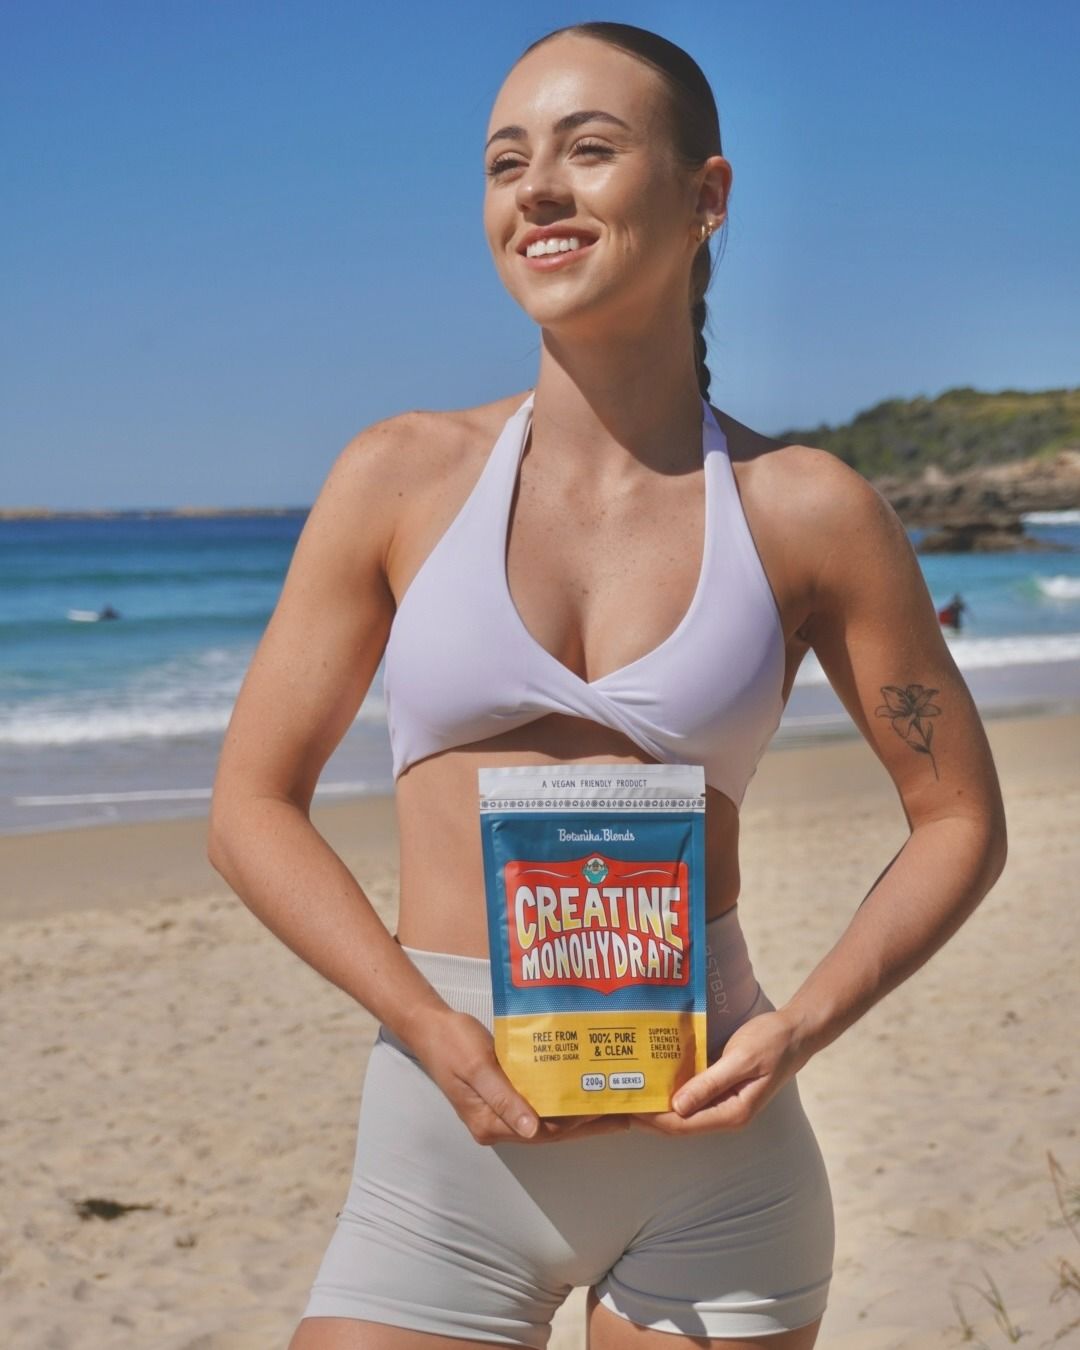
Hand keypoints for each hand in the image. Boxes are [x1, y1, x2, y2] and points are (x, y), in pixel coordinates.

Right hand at [411, 1008, 630, 1145]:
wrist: (430, 1027)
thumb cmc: (452, 1043)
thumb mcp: (477, 1067)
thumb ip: (503, 1097)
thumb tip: (531, 1129)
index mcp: (489, 1123)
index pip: (543, 1132)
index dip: (577, 1124)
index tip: (609, 1115)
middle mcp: (496, 1124)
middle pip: (550, 1131)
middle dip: (587, 1123)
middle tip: (624, 1113)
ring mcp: (500, 1111)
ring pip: (547, 1119)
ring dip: (577, 1113)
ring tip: (611, 1103)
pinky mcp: (503, 1095)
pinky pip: (538, 1103)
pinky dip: (560, 1099)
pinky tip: (579, 1088)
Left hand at [630, 1008, 809, 1136]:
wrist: (795, 1032)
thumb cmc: (770, 1043)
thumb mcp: (741, 1059)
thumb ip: (710, 1083)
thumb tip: (677, 1107)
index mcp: (733, 1113)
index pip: (684, 1125)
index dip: (654, 1120)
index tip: (628, 1107)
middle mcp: (726, 1115)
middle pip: (679, 1125)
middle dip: (649, 1117)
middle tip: (619, 1103)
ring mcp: (723, 1104)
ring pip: (683, 1114)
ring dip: (657, 1107)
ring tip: (629, 1095)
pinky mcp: (720, 1090)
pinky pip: (690, 1098)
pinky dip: (671, 1093)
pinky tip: (653, 1082)